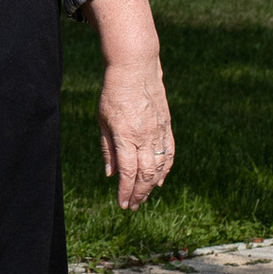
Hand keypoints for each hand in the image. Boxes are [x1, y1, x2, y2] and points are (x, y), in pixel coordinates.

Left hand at [98, 56, 174, 211]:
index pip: (129, 172)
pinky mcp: (166, 125)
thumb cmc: (113, 92)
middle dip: (139, 194)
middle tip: (133, 206)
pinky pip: (169, 153)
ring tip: (143, 197)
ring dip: (151, 185)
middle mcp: (145, 136)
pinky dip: (165, 169)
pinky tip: (159, 180)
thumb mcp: (103, 120)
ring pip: (159, 166)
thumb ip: (108, 148)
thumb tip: (111, 175)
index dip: (126, 191)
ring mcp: (159, 131)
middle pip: (146, 174)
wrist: (136, 67)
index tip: (122, 204)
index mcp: (126, 135)